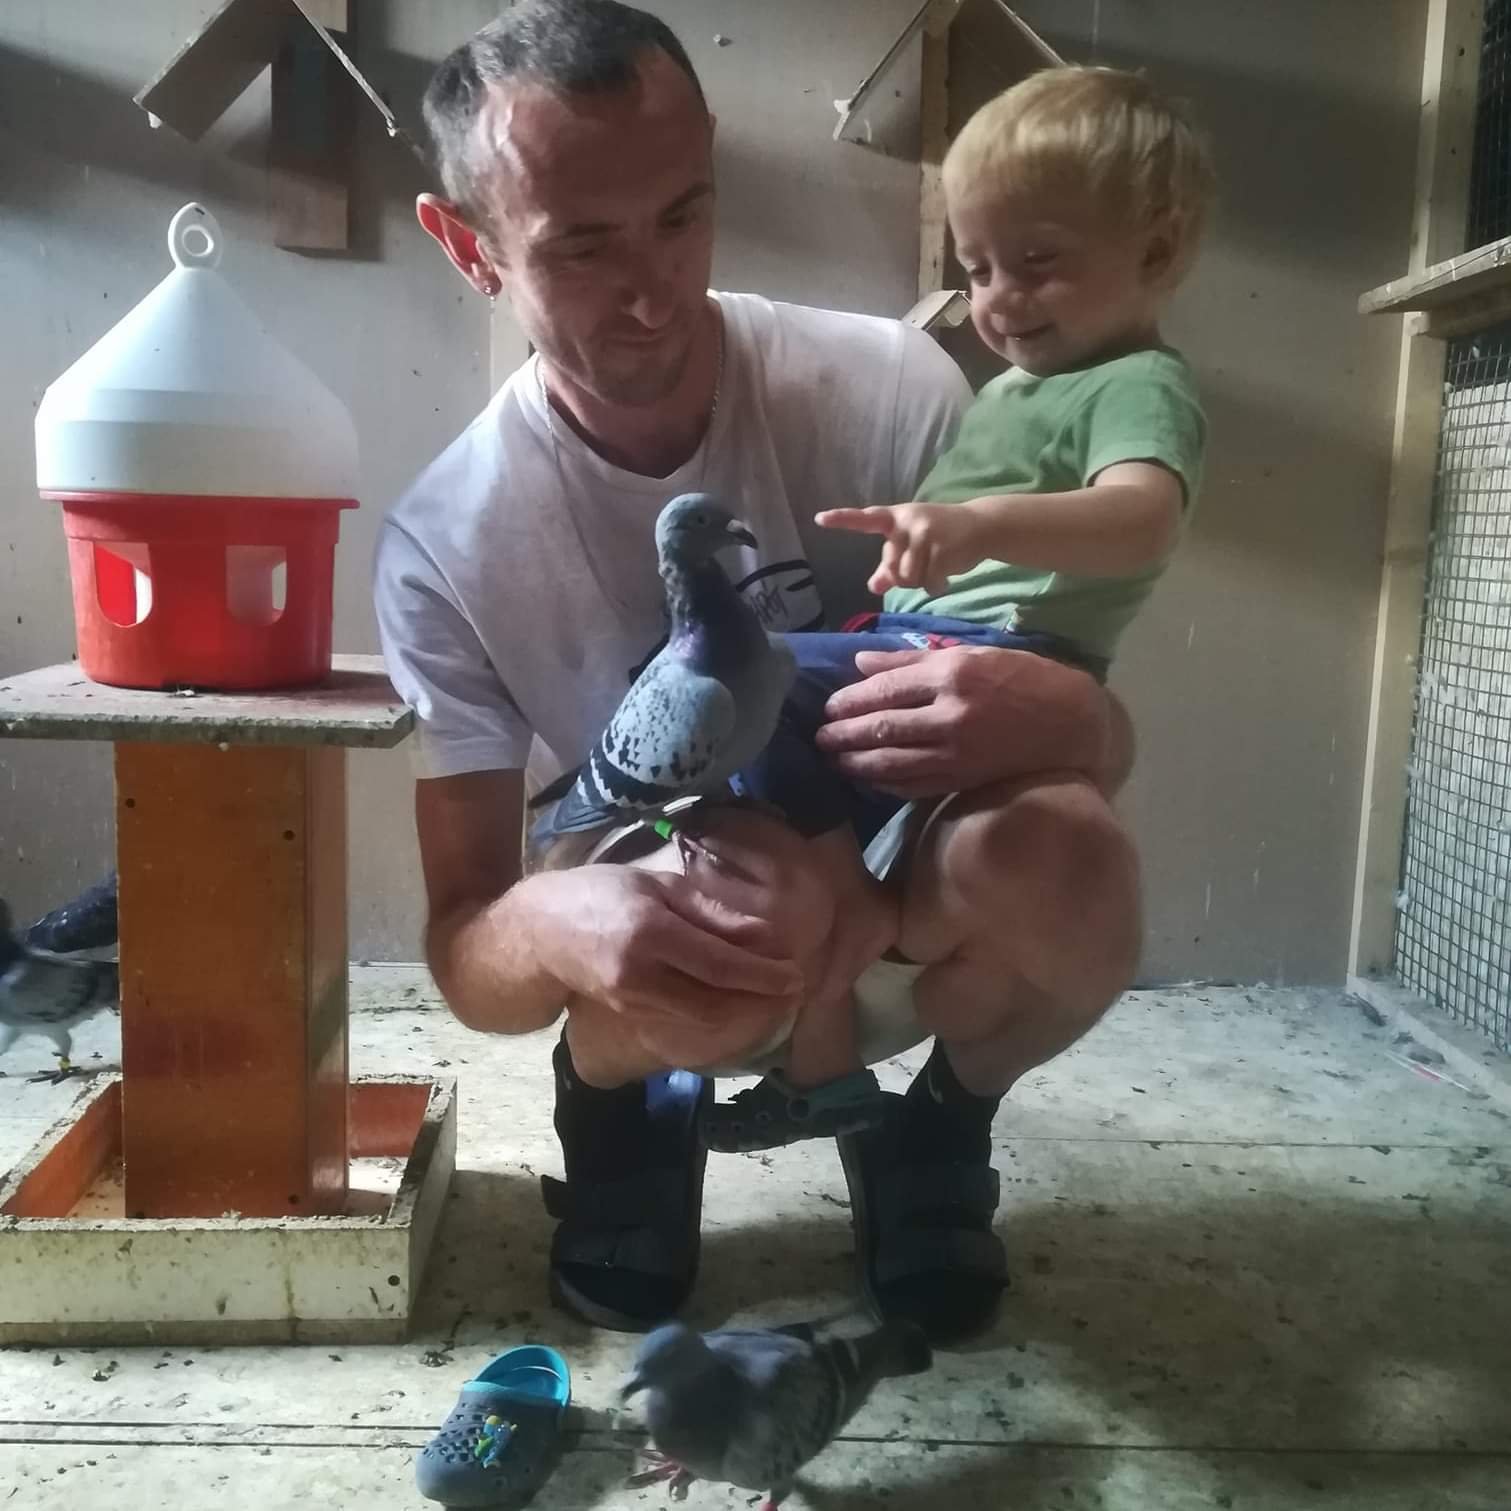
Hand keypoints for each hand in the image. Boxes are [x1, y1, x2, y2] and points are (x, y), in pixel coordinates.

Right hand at [529, 863, 803, 1039]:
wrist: (539, 934)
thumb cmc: (600, 893)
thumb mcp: (656, 885)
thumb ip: (710, 912)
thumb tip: (764, 936)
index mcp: (650, 931)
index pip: (719, 964)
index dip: (762, 975)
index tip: (796, 976)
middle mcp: (641, 975)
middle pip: (715, 1004)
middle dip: (760, 1003)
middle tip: (794, 991)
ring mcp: (633, 1002)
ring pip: (702, 1021)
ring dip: (743, 1014)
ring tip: (774, 999)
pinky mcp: (630, 1017)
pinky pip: (684, 1022)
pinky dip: (717, 1016)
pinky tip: (737, 1003)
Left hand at [814, 645, 1109, 798]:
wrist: (1069, 722)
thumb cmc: (1020, 678)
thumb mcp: (969, 654)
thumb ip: (912, 659)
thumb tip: (861, 660)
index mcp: (951, 675)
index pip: (886, 689)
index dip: (851, 700)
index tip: (829, 706)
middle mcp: (950, 715)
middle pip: (882, 728)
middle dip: (844, 734)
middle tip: (819, 737)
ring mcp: (956, 752)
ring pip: (892, 761)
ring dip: (855, 762)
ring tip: (832, 759)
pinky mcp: (963, 778)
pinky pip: (912, 785)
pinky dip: (884, 783)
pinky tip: (865, 779)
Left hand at [817, 503, 985, 595]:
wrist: (981, 525)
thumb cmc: (940, 536)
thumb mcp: (912, 545)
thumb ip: (890, 567)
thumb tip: (874, 587)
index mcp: (895, 518)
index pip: (865, 518)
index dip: (843, 520)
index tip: (819, 519)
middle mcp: (907, 523)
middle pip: (891, 568)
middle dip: (905, 578)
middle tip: (922, 568)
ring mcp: (925, 534)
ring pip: (908, 578)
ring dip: (921, 583)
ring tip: (935, 570)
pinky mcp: (942, 549)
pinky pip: (928, 582)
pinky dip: (936, 586)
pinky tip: (945, 577)